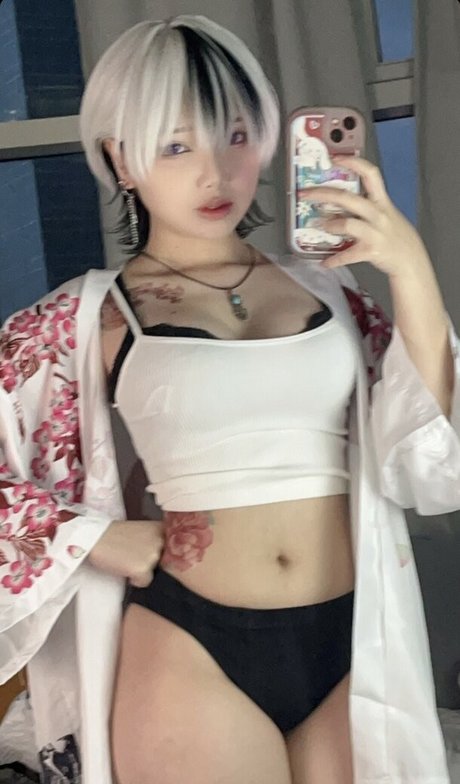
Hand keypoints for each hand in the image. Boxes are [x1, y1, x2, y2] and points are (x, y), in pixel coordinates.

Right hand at [88, 520, 164, 586]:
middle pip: (166, 563)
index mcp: (162, 529)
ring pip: (155, 573)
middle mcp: (161, 541)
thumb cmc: (116, 535)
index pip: (174, 550)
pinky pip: (144, 582)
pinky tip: (124, 568)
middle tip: (135, 556)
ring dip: (144, 571)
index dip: (163, 555)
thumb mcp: (142, 530)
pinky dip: (135, 579)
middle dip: (153, 563)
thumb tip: (167, 558)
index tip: (150, 553)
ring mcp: (153, 555)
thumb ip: (156, 540)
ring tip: (128, 560)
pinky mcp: (143, 569)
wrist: (94, 538)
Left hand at [303, 156, 431, 277]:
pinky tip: (325, 262)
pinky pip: (349, 255)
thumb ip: (366, 207)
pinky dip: (335, 259)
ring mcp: (375, 233)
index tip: (334, 158)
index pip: (370, 174)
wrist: (411, 260)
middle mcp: (378, 214)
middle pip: (348, 198)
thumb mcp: (386, 215)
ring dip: (330, 225)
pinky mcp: (371, 251)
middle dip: (323, 194)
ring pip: (348, 224)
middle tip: (305, 194)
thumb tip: (336, 204)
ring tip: (319, 226)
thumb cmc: (396, 236)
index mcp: (382, 201)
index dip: (353, 163)